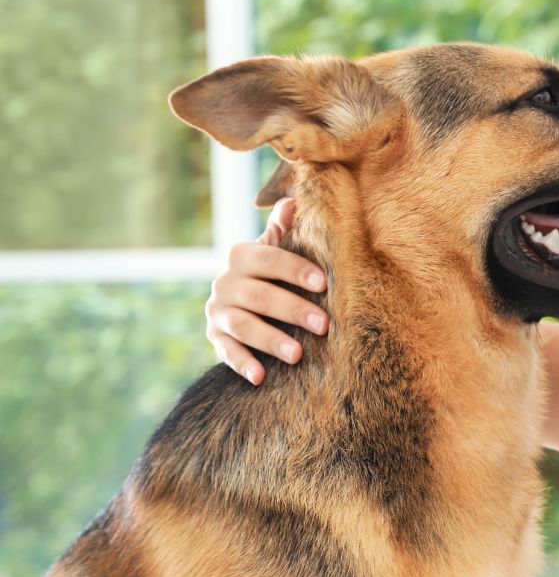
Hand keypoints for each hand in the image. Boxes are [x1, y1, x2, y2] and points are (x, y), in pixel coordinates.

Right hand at [204, 198, 327, 383]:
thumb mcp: (275, 250)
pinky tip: (260, 377)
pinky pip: (226, 351)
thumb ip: (284, 229)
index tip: (323, 283)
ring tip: (298, 354)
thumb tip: (294, 199)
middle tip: (324, 325)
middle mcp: (225, 282)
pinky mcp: (215, 337)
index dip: (295, 270)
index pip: (269, 259)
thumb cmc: (270, 273)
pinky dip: (242, 363)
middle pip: (260, 295)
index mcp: (242, 256)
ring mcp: (218, 311)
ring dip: (271, 340)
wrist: (238, 301)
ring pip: (244, 325)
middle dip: (293, 310)